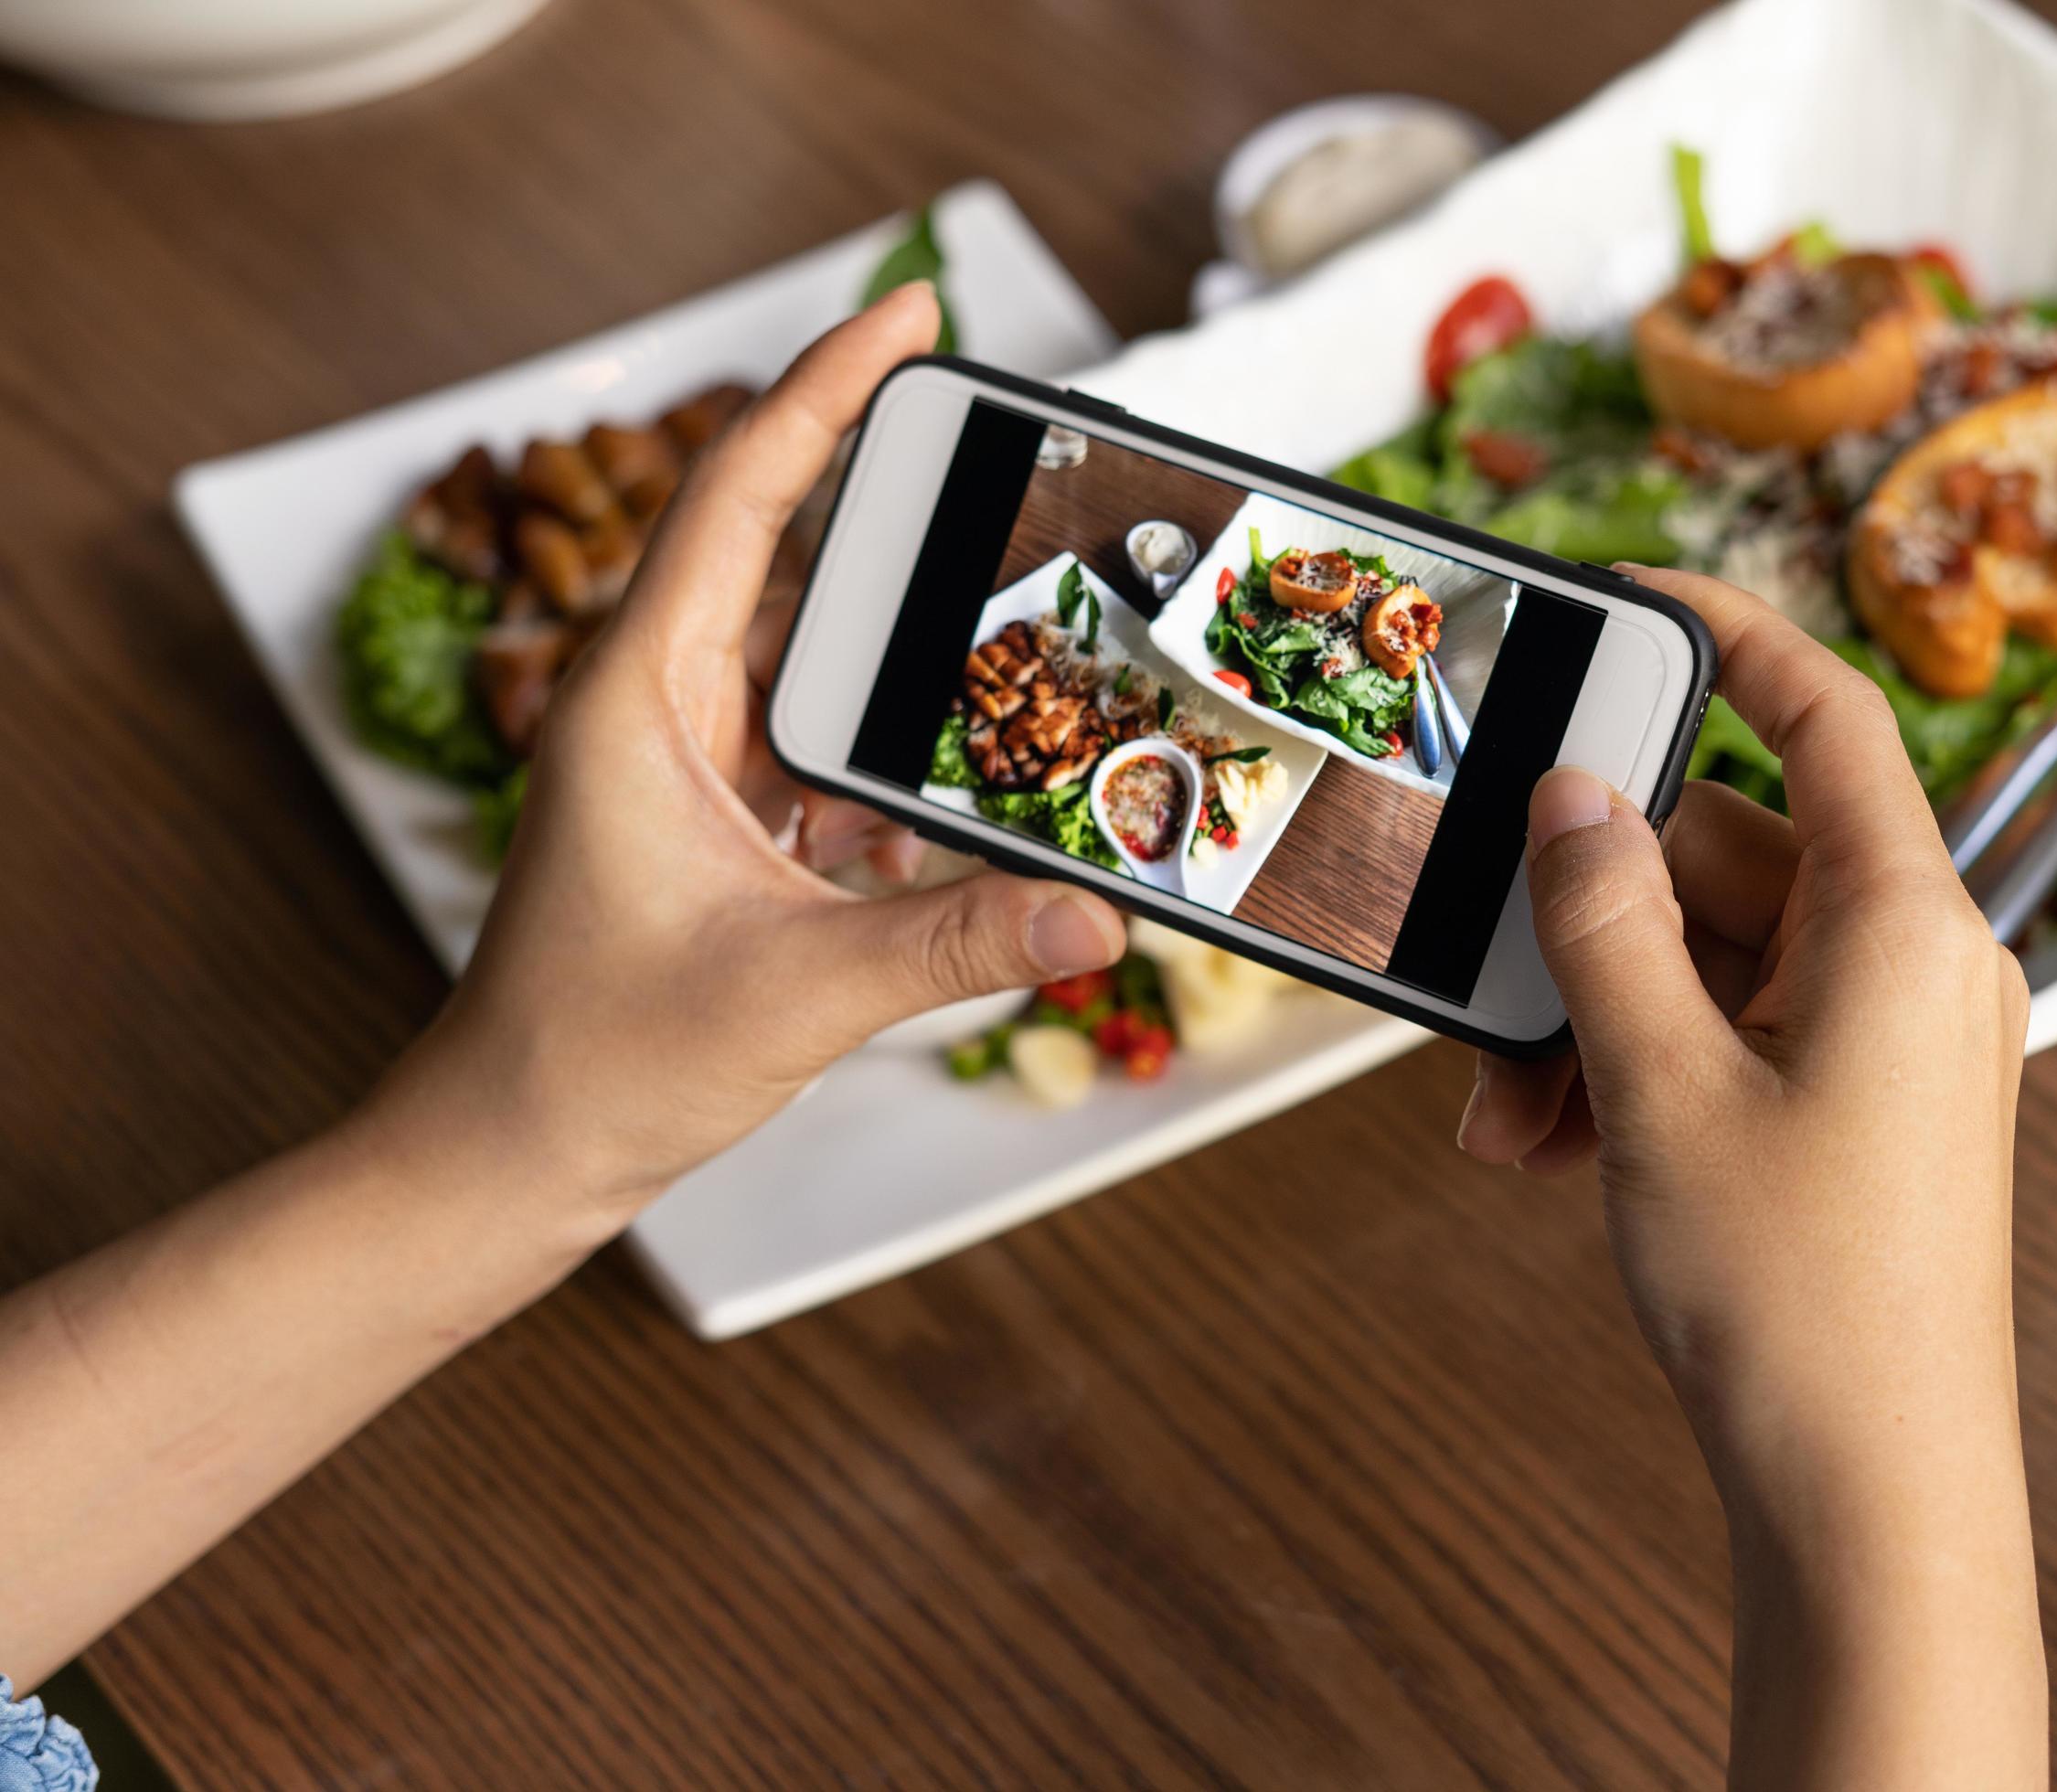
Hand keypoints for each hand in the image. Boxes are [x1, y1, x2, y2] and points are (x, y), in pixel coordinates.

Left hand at [386, 285, 1125, 1218]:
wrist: (511, 1153)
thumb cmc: (592, 1061)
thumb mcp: (795, 994)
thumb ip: (955, 942)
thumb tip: (1096, 913)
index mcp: (638, 699)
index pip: (740, 495)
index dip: (826, 389)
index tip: (909, 312)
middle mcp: (657, 708)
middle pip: (788, 552)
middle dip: (896, 501)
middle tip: (1003, 451)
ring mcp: (687, 764)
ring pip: (812, 654)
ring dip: (902, 642)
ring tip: (1010, 628)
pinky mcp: (718, 821)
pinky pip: (821, 741)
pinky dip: (893, 747)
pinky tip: (960, 786)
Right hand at [1457, 565, 2042, 1787]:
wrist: (1873, 1499)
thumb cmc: (1800, 1301)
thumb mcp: (1662, 1088)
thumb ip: (1607, 924)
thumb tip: (1574, 798)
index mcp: (1909, 927)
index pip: (1827, 716)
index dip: (1732, 633)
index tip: (1634, 593)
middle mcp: (1919, 966)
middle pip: (1734, 858)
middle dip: (1597, 918)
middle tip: (1496, 986)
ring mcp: (1894, 1043)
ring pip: (1716, 962)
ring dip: (1600, 1015)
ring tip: (1516, 1120)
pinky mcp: (1861, 1110)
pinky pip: (1735, 1036)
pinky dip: (1645, 1068)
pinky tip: (1560, 1142)